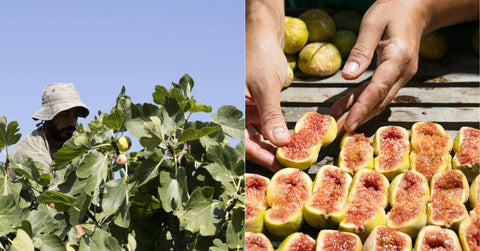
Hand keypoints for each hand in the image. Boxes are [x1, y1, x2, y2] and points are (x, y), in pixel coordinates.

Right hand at [245, 0, 288, 171]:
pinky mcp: (261, 104)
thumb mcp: (266, 87)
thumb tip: (280, 143)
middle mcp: (238, 111)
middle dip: (269, 153)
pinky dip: (280, 131)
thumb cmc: (258, 54)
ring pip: (261, 133)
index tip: (277, 165)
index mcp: (231, 108)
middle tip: (288, 165)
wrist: (263, 32)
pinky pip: (269, 123)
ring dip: (276, 144)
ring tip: (293, 155)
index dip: (259, 155)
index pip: (242, 140)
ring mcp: (250, 108)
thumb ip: (272, 116)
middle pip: (251, 140)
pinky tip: (293, 139)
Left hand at [332, 0, 426, 131]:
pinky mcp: (395, 74)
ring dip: (359, 111)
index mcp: (398, 57)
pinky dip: (361, 99)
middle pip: (379, 100)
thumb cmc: (393, 9)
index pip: (378, 88)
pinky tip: (344, 107)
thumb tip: (347, 77)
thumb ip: (360, 51)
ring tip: (339, 123)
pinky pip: (377, 91)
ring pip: (378, 98)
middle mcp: (403, 71)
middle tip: (340, 132)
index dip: (362, 107)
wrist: (415, 6)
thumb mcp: (372, 24)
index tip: (350, 123)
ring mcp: (401, 74)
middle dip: (359, 117)